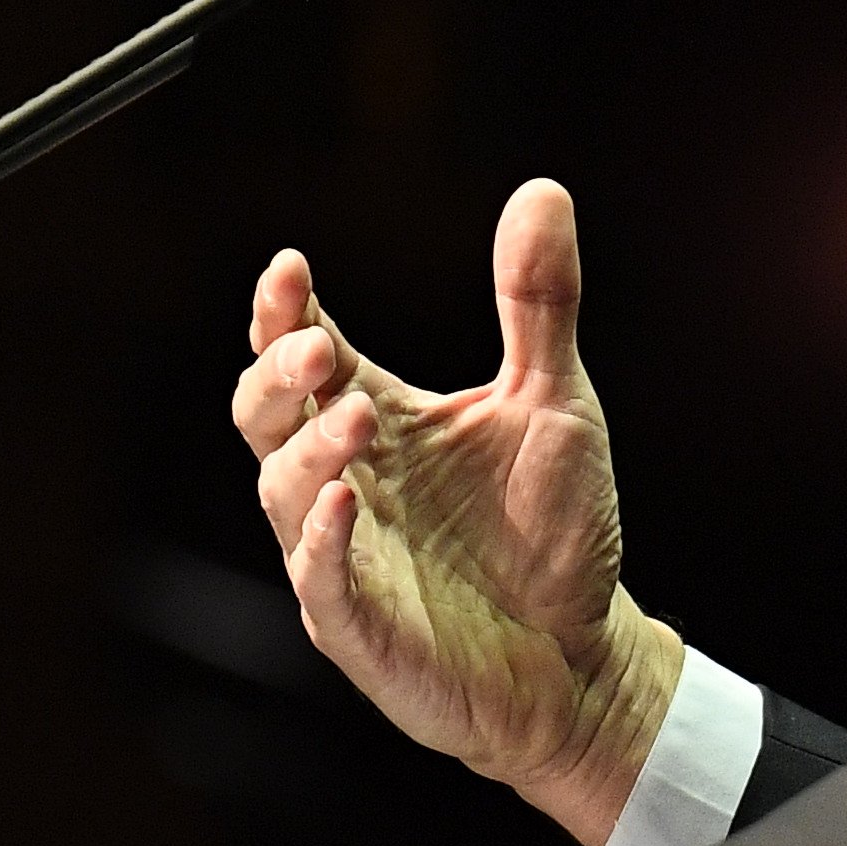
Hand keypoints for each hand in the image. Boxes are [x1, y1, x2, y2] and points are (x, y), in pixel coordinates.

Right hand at [231, 178, 682, 845]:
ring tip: (362, 415)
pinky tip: (350, 504)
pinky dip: (326, 541)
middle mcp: (345, 480)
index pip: (303, 353)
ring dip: (311, 450)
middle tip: (314, 345)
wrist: (582, 657)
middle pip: (264, 414)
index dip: (282, 311)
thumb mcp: (555, 400)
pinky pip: (319, 580)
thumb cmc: (554, 531)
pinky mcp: (358, 626)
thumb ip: (538, 302)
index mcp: (377, 419)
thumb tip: (542, 189)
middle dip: (275, 374)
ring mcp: (343, 555)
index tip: (292, 269)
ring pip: (284, 492)